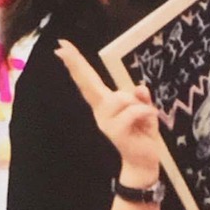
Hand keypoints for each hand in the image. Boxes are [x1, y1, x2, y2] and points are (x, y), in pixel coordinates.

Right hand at [55, 40, 160, 181]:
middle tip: (60, 46)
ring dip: (138, 104)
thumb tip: (139, 87)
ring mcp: (106, 122)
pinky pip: (133, 111)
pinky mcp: (115, 132)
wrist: (144, 162)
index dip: (77, 64)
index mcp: (105, 104)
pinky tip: (148, 120)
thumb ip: (141, 98)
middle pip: (88, 84)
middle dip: (76, 64)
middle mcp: (101, 112)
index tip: (61, 47)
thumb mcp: (145, 110)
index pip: (89, 81)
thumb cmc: (142, 134)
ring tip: (143, 118)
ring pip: (122, 97)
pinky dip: (146, 112)